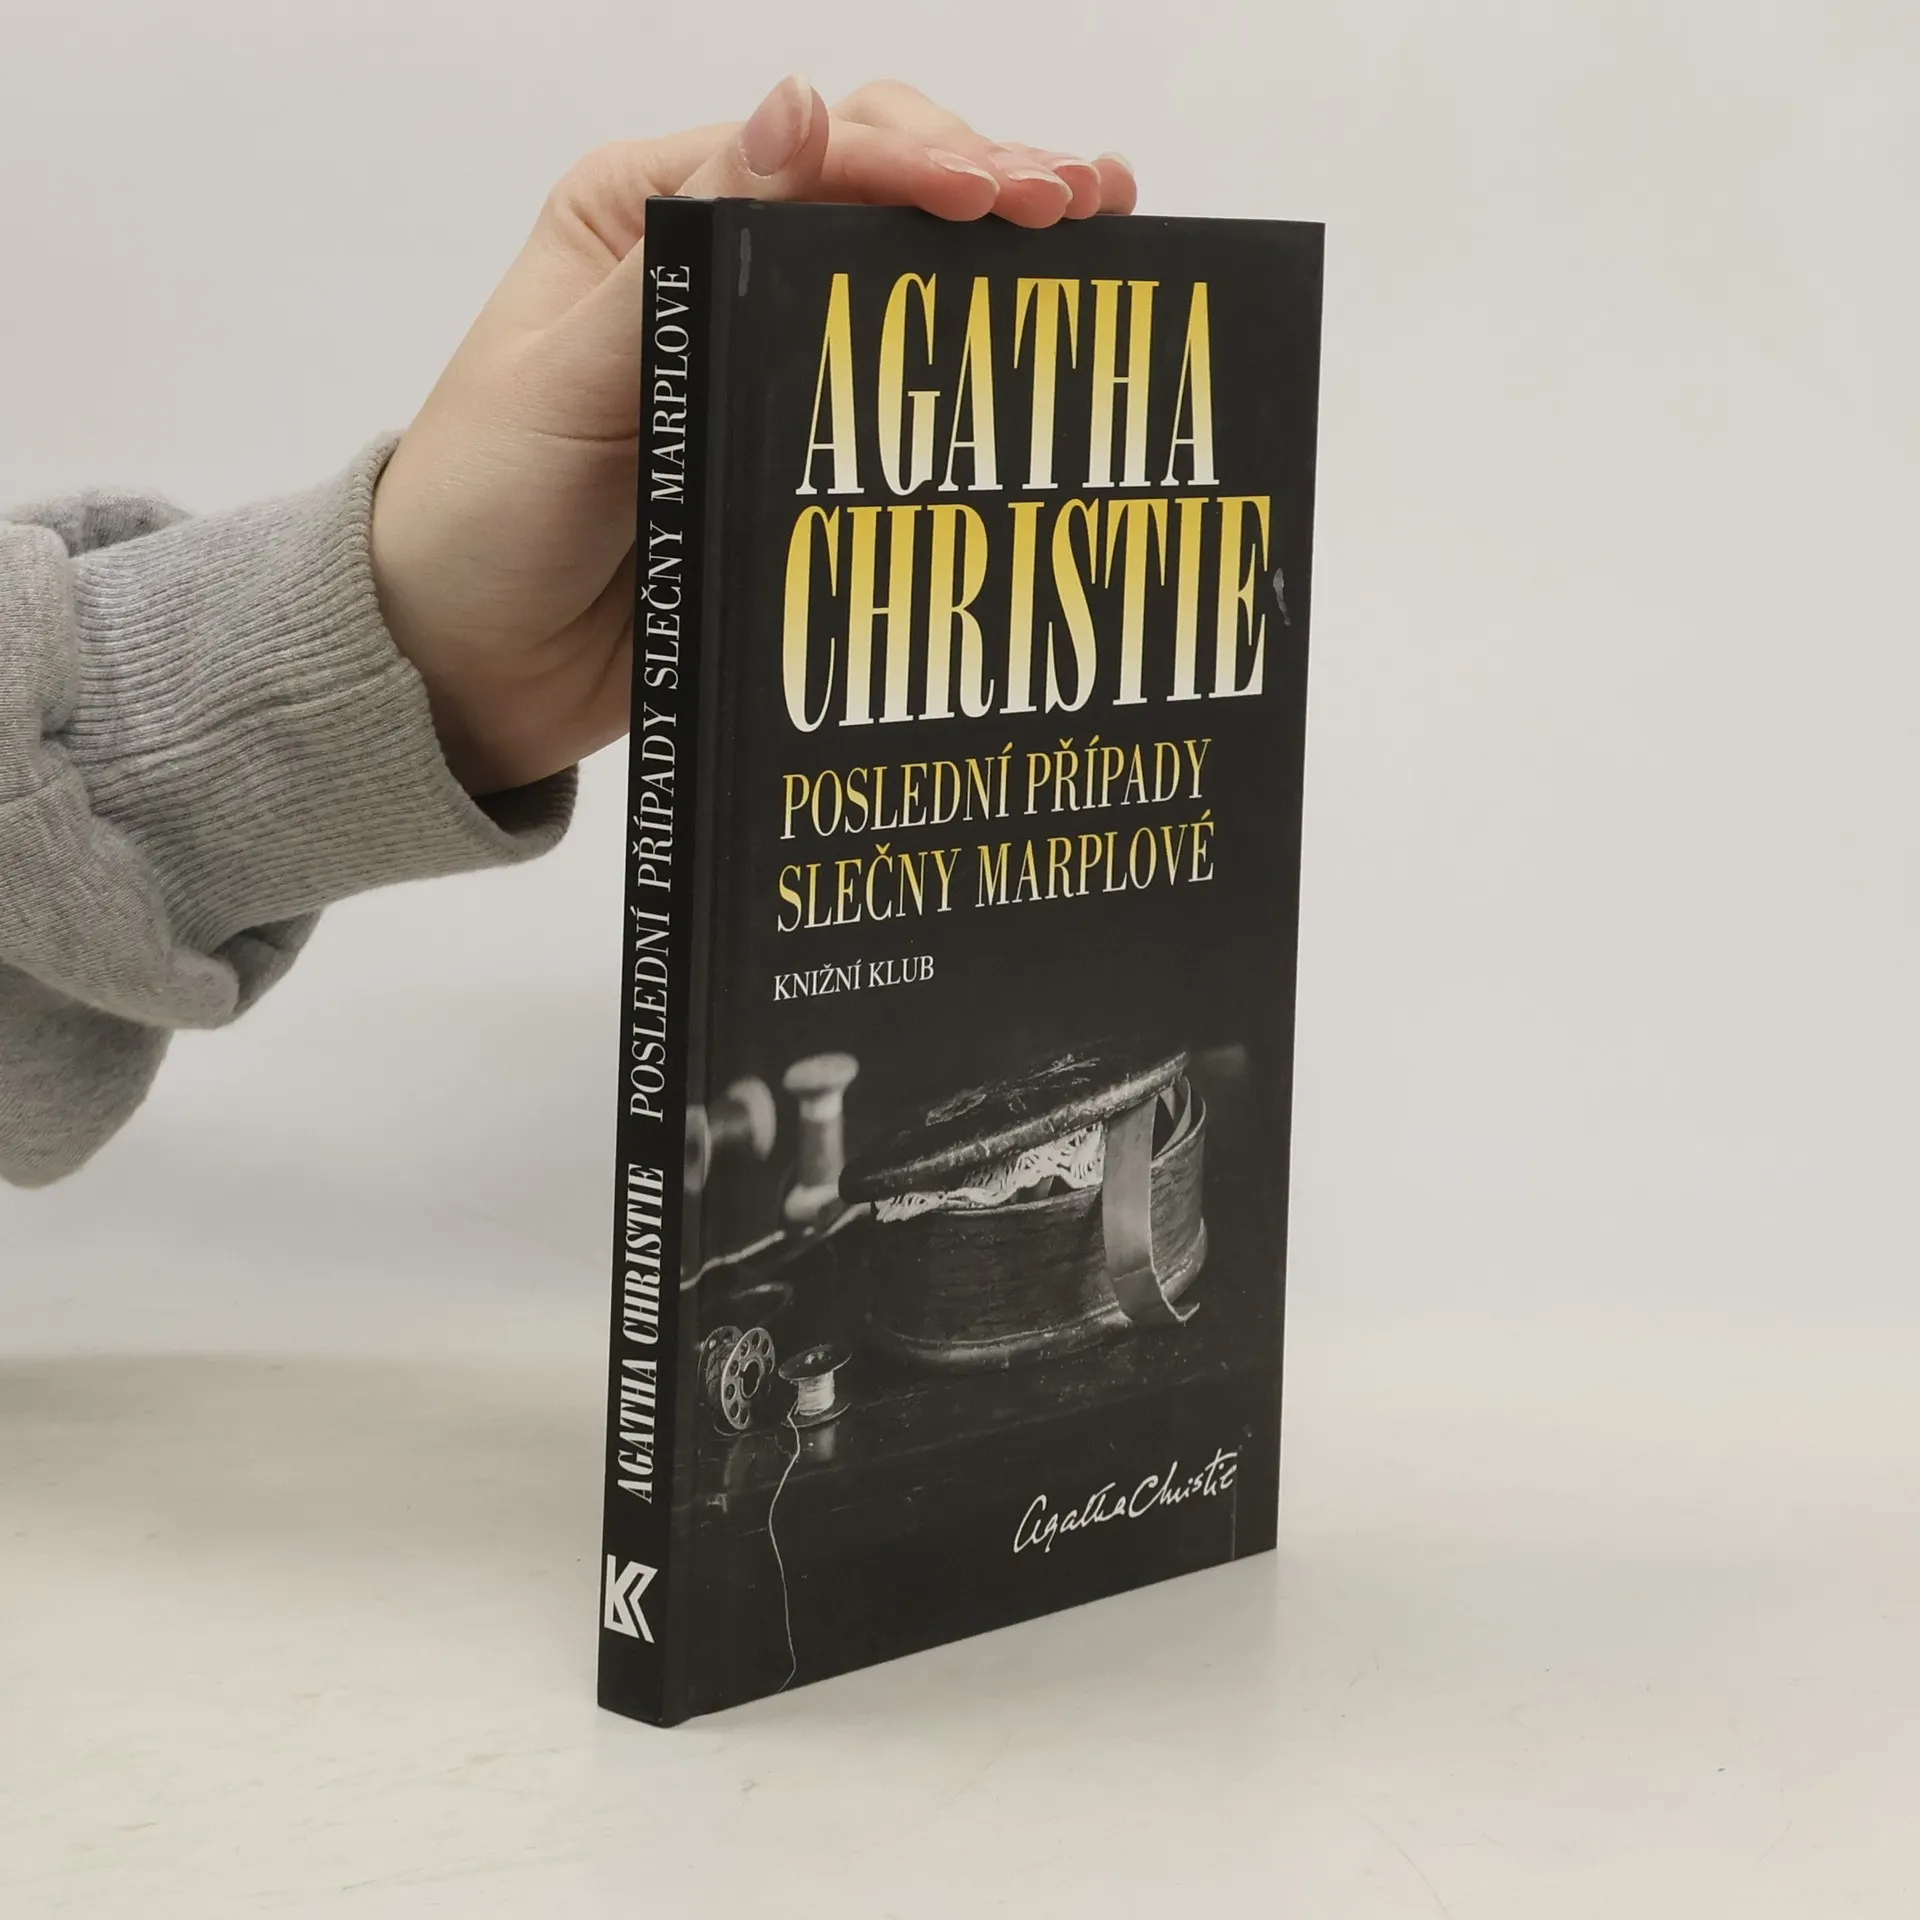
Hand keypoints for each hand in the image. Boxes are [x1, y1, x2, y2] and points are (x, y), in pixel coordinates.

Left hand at [369, 76, 1137, 794]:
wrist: (466, 663)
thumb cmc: (482, 512)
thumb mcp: (569, 372)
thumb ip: (682, 250)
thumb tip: (795, 109)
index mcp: (645, 216)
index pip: (811, 151)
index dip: (921, 160)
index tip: (1009, 197)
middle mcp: (708, 265)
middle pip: (872, 190)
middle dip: (983, 182)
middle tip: (1084, 205)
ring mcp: (752, 355)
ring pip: (893, 276)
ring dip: (991, 253)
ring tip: (1097, 236)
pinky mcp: (780, 441)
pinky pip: (885, 382)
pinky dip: (959, 353)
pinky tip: (1032, 343)